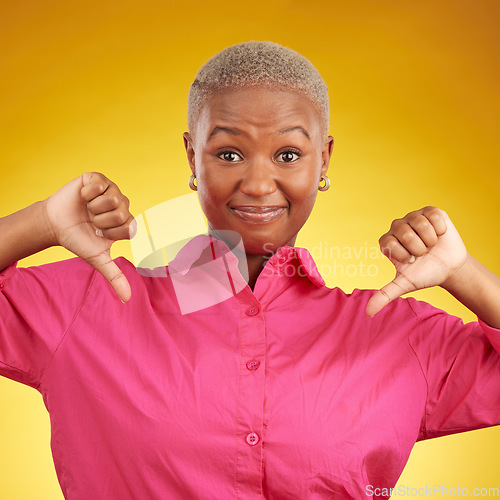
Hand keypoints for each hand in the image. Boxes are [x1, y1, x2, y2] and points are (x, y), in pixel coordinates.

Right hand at [43, 172, 135, 301]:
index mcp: (127, 222)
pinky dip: (87, 194)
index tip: (100, 233)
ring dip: (94, 208)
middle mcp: (123, 205)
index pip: (130, 228)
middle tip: (92, 221)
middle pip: (122, 213)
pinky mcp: (97, 179)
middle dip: (101, 221)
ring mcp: (111, 190)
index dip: (111, 233)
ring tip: (88, 209)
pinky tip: (83, 197)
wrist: (55, 225)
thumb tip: (127, 299)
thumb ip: (115, 277)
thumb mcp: (98, 259)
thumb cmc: (79, 240)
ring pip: (113, 199)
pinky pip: (99, 184)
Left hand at [366, 206, 467, 316]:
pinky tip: (439, 235)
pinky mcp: (430, 211)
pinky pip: (433, 216)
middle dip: (418, 248)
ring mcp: (413, 217)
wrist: (450, 268)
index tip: (410, 261)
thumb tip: (368, 313)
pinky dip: (440, 229)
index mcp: (387, 241)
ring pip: (419, 223)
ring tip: (431, 245)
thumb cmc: (424, 274)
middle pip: (405, 233)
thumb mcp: (404, 285)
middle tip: (422, 253)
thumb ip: (384, 295)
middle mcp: (397, 226)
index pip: (389, 243)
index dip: (404, 255)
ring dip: (430, 240)